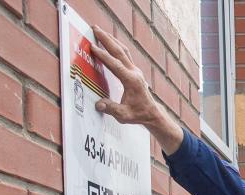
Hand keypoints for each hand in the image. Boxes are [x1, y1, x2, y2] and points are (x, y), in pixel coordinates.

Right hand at [89, 26, 183, 153]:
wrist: (152, 113)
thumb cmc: (139, 114)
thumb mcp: (124, 116)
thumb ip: (111, 109)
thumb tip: (98, 104)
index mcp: (132, 81)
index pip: (115, 65)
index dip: (103, 56)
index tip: (92, 47)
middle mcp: (134, 73)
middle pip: (119, 51)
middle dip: (106, 39)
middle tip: (94, 28)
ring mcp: (135, 70)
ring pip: (123, 50)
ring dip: (111, 39)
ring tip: (99, 31)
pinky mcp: (134, 71)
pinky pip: (124, 54)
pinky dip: (115, 46)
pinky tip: (109, 41)